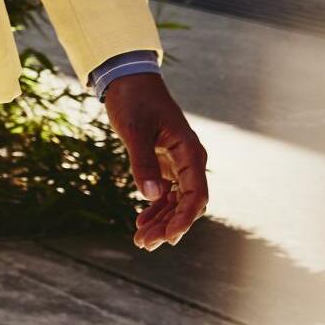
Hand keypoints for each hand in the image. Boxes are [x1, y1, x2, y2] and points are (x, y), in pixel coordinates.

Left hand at [101, 73, 208, 250]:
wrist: (128, 81)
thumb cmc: (134, 101)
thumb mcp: (134, 130)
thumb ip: (142, 162)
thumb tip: (151, 196)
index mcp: (190, 152)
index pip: (196, 194)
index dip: (184, 218)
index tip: (169, 238)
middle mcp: (190, 160)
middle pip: (187, 203)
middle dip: (168, 225)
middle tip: (145, 244)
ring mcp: (178, 163)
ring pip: (176, 201)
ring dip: (161, 221)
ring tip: (141, 240)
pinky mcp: (165, 163)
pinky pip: (166, 192)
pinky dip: (155, 208)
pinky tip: (140, 222)